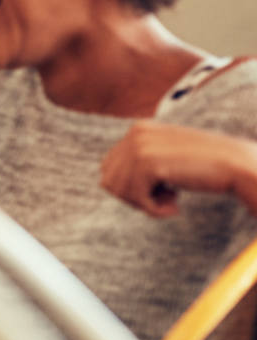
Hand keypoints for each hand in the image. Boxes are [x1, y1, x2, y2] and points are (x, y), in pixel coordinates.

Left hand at [101, 123, 256, 217]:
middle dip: (133, 196)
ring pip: (118, 191)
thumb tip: (102, 181)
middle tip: (165, 198)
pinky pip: (135, 198)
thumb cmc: (205, 167)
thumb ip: (139, 161)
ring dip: (144, 204)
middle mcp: (135, 133)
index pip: (108, 168)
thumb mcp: (167, 157)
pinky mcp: (149, 163)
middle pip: (109, 181)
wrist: (238, 165)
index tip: (158, 190)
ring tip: (172, 200)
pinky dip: (154, 210)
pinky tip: (176, 207)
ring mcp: (140, 146)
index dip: (130, 188)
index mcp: (138, 129)